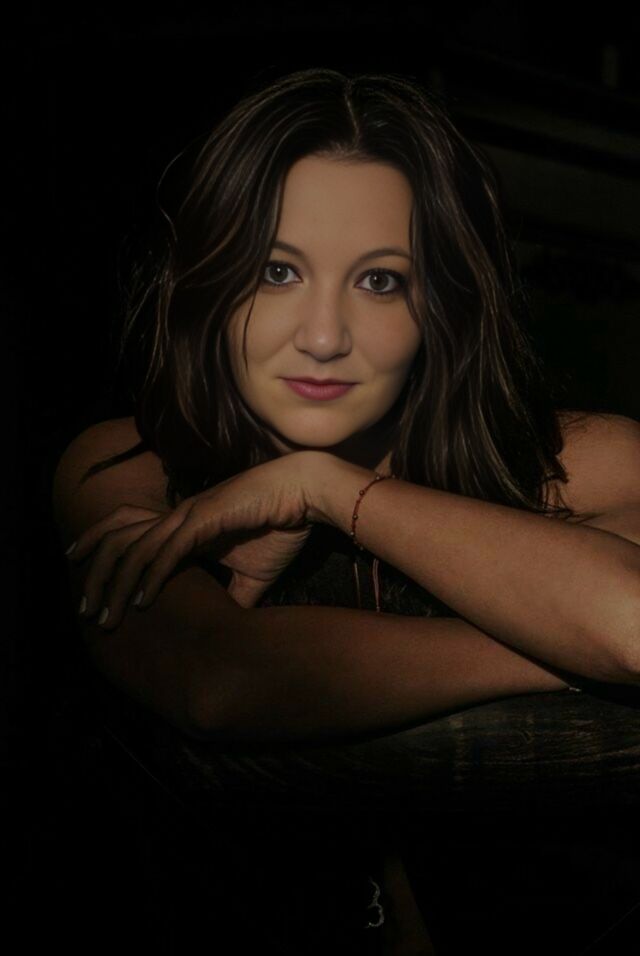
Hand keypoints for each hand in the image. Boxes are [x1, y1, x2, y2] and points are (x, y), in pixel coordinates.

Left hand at [67, 453, 319, 627]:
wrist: (305, 494)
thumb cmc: (280, 525)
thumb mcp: (255, 574)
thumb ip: (237, 598)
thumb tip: (232, 628)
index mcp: (182, 527)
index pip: (129, 540)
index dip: (104, 564)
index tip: (92, 595)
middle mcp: (176, 518)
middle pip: (118, 540)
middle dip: (96, 574)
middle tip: (84, 609)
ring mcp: (188, 515)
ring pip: (137, 548)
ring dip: (118, 582)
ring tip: (106, 613)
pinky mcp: (206, 516)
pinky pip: (170, 549)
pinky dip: (153, 574)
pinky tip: (141, 600)